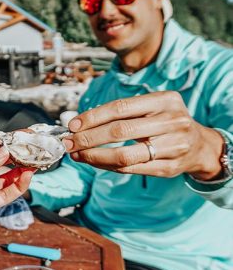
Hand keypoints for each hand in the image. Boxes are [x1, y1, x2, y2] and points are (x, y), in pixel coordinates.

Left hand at [63, 91, 223, 179]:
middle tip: (69, 143)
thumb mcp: (152, 107)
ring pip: (124, 155)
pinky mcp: (169, 168)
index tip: (72, 125)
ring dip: (94, 156)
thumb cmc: (165, 121)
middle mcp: (172, 121)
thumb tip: (80, 123)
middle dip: (88, 138)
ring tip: (77, 154)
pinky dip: (107, 166)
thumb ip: (121, 113)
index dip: (93, 117)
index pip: (120, 107)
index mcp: (165, 100)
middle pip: (120, 131)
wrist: (200, 144)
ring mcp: (173, 147)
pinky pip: (131, 170)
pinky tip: (94, 162)